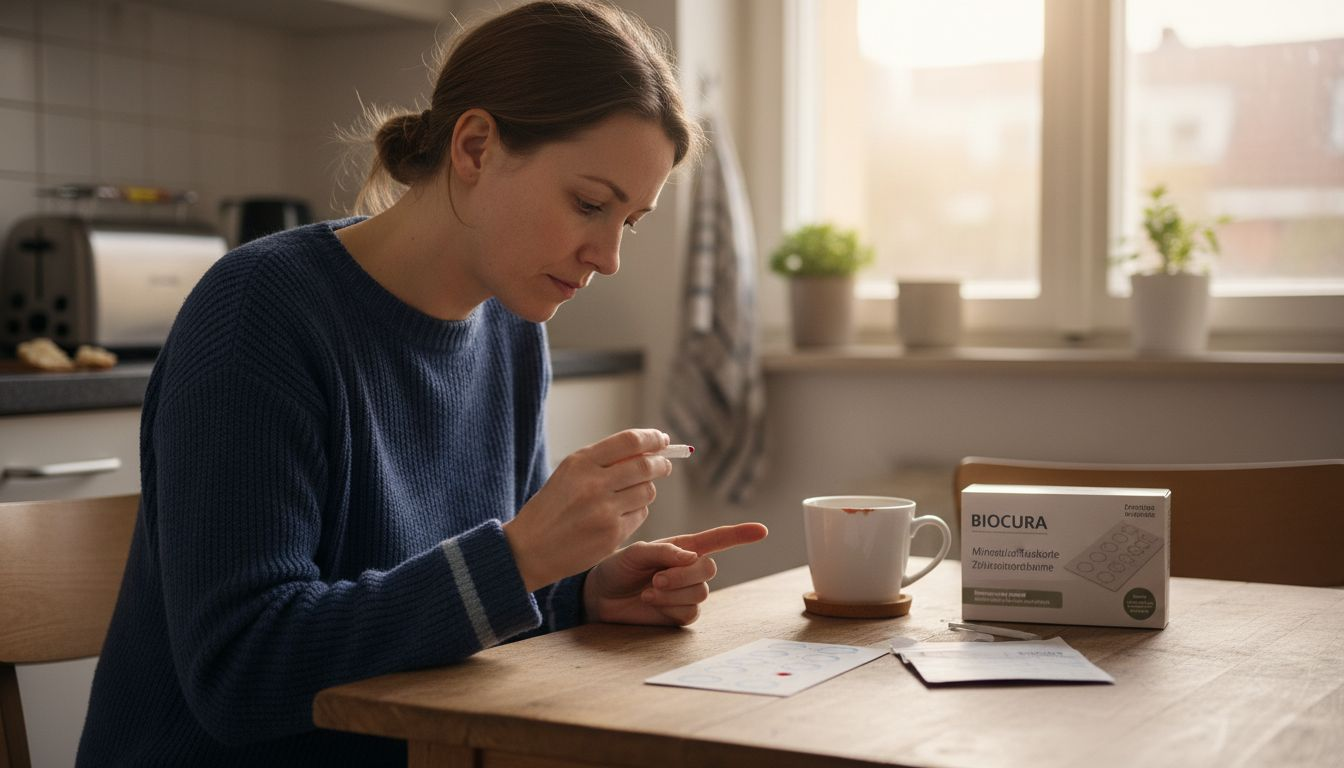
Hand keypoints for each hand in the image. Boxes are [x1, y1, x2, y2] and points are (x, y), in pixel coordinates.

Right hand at [504, 429, 671, 591]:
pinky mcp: (612, 534)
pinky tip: (619, 515)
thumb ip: (603, 460)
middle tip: (664, 464)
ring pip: (648, 491)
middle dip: (661, 463)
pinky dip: (636, 511)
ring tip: (631, 493)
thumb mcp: (569, 474)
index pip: (629, 441)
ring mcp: (604, 511)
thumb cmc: (552, 507)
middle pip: (646, 465)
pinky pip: (641, 514)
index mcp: (581, 462)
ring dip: (646, 489)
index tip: (662, 440)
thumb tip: (647, 448)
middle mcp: (594, 484)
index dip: (652, 438)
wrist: (530, 548)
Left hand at [583, 523, 768, 625]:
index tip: (762, 531)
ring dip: (673, 592)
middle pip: (709, 569)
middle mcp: (689, 569)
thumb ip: (663, 551)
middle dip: (683, 575)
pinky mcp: (680, 614)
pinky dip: (669, 607)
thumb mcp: (636, 553)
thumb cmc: (617, 567)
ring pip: (701, 592)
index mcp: (683, 547)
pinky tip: (651, 603)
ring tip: (648, 590)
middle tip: (656, 578)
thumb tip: (690, 557)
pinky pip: (690, 612)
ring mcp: (687, 592)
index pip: (718, 539)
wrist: (600, 596)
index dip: (740, 535)